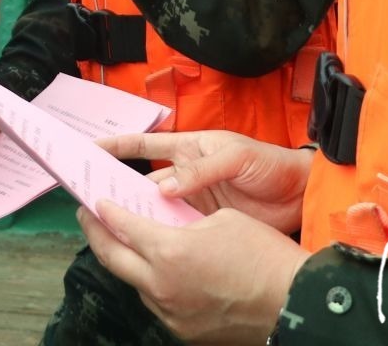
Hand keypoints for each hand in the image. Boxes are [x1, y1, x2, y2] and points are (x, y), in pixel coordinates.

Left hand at [79, 201, 305, 344]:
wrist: (294, 301)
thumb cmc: (264, 255)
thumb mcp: (221, 219)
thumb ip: (184, 221)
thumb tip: (168, 224)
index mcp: (169, 252)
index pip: (123, 227)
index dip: (105, 211)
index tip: (95, 201)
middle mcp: (161, 286)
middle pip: (112, 258)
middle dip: (96, 234)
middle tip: (88, 217)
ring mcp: (171, 313)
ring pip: (134, 283)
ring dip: (124, 261)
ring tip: (122, 242)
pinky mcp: (184, 330)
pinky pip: (157, 302)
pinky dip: (150, 282)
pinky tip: (156, 270)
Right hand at [98, 130, 312, 232]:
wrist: (298, 195)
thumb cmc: (268, 164)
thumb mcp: (236, 157)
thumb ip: (201, 171)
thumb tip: (166, 188)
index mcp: (189, 148)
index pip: (145, 144)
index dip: (117, 145)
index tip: (89, 148)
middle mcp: (184, 174)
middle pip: (143, 181)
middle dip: (118, 187)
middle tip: (91, 198)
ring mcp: (192, 200)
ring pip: (155, 209)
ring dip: (137, 214)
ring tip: (111, 224)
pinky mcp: (203, 223)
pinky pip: (174, 228)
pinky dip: (160, 234)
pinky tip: (146, 242)